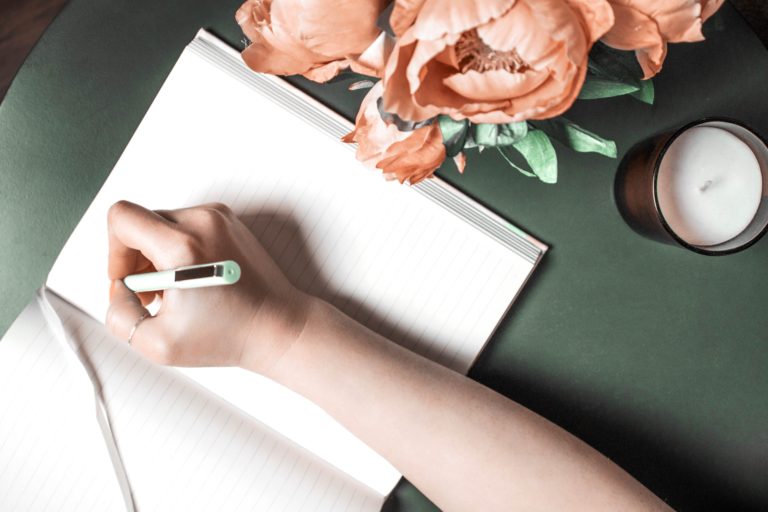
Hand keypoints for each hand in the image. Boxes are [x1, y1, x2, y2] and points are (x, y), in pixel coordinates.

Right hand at [105, 200, 308, 373]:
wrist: (280, 328)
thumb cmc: (229, 336)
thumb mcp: (158, 344)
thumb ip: (119, 316)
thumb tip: (118, 291)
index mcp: (184, 245)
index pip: (122, 218)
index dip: (113, 253)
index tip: (128, 282)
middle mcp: (203, 221)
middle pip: (140, 223)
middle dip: (136, 260)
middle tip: (152, 296)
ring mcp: (219, 217)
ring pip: (162, 225)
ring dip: (157, 256)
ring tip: (173, 293)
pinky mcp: (229, 222)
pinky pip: (186, 226)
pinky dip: (179, 250)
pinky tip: (191, 282)